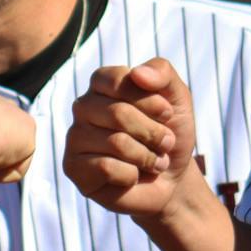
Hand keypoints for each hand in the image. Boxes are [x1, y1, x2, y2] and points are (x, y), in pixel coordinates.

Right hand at [63, 59, 199, 218]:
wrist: (171, 178)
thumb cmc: (170, 133)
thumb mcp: (178, 98)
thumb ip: (162, 73)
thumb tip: (137, 73)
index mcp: (102, 84)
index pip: (118, 80)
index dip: (150, 100)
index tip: (167, 112)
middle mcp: (83, 107)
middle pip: (118, 114)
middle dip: (153, 133)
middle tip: (166, 143)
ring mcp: (75, 137)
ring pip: (116, 143)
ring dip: (147, 156)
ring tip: (153, 161)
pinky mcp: (73, 168)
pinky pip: (106, 168)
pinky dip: (131, 175)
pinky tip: (133, 176)